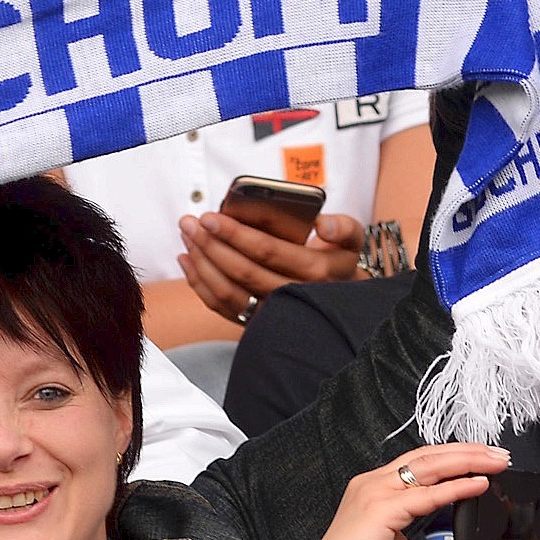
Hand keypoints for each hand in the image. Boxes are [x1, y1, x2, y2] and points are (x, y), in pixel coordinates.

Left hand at [179, 212, 363, 323]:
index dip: (235, 234)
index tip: (210, 217)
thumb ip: (342, 226)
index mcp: (316, 271)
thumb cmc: (339, 262)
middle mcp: (293, 297)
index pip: (268, 251)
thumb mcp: (351, 240)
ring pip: (228, 292)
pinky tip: (188, 260)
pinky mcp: (257, 323)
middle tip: (189, 223)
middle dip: (211, 245)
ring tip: (188, 237)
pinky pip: (222, 307)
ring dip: (202, 263)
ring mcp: (273, 314)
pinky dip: (200, 284)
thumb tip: (321, 224)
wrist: (342, 301)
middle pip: (242, 271)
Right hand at [308, 444, 510, 539]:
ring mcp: (374, 494)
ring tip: (495, 461)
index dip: (456, 459)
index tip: (488, 462)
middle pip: (428, 456)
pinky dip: (454, 488)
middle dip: (468, 452)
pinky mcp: (378, 510)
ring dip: (466, 460)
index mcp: (379, 494)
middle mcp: (374, 486)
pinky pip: (425, 494)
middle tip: (500, 455)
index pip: (423, 464)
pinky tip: (478, 484)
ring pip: (428, 466)